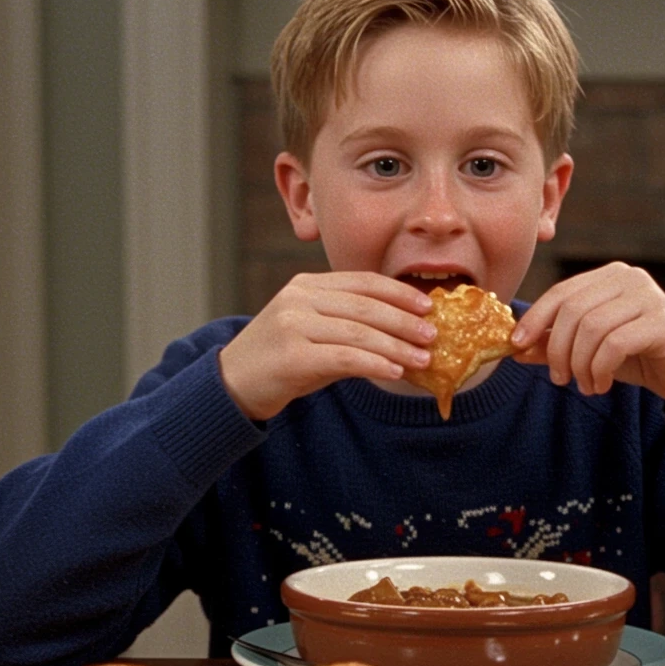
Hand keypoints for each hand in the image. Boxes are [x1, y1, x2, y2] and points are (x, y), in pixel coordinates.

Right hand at [218, 272, 435, 420]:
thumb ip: (350, 325)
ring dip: (397, 346)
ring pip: (359, 333)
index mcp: (306, 285)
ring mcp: (293, 326)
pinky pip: (345, 358)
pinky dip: (375, 364)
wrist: (231, 384)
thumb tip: (406, 334)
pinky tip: (395, 371)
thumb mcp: (314, 331)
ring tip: (422, 358)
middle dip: (404, 321)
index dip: (398, 293)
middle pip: (365, 306)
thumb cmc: (281, 360)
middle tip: (433, 335)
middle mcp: (299, 299)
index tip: (427, 306)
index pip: (363, 282)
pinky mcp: (291, 356)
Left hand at [511, 262, 664, 413]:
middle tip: (560, 379)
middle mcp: (629, 278)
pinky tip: (601, 384)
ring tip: (585, 385)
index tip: (516, 346)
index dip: (534, 319)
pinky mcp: (662, 322)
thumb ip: (554, 345)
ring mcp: (648, 297)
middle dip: (557, 350)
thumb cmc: (638, 357)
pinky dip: (599, 369)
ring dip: (580, 364)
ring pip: (591, 328)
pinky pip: (614, 344)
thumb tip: (515, 349)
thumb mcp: (589, 351)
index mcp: (609, 276)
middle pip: (572, 311)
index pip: (561, 293)